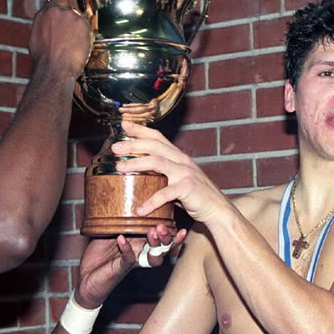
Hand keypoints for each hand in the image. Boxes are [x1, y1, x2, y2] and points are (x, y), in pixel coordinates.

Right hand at [29, 0, 92, 80]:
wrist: (55, 68)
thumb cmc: (45, 59)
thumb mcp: (36, 39)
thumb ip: (43, 26)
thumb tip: (47, 26)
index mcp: (43, 14)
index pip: (57, 1)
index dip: (63, 8)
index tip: (65, 14)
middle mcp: (56, 11)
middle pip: (70, 10)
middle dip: (71, 21)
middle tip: (70, 36)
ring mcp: (70, 16)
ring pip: (79, 20)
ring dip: (78, 30)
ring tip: (72, 45)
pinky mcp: (82, 24)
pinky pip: (87, 28)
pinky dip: (86, 37)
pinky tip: (79, 47)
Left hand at [74, 224, 186, 308]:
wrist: (86, 278)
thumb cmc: (98, 255)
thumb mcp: (108, 233)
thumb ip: (118, 222)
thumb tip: (123, 203)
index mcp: (140, 244)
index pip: (161, 239)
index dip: (171, 234)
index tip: (179, 226)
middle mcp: (140, 253)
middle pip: (162, 248)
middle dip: (166, 237)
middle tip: (163, 226)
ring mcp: (132, 261)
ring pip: (152, 256)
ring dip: (154, 244)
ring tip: (152, 232)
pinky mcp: (120, 268)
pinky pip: (127, 258)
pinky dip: (126, 248)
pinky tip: (121, 239)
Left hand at [112, 121, 226, 223]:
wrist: (218, 210)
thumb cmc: (196, 197)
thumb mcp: (178, 180)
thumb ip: (162, 174)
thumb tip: (139, 172)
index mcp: (178, 156)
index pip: (157, 137)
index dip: (140, 129)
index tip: (124, 124)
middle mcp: (182, 160)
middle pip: (154, 145)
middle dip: (133, 144)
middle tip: (114, 147)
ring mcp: (186, 173)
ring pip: (157, 162)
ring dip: (136, 163)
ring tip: (120, 168)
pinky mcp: (188, 188)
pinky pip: (165, 193)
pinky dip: (151, 202)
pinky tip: (139, 209)